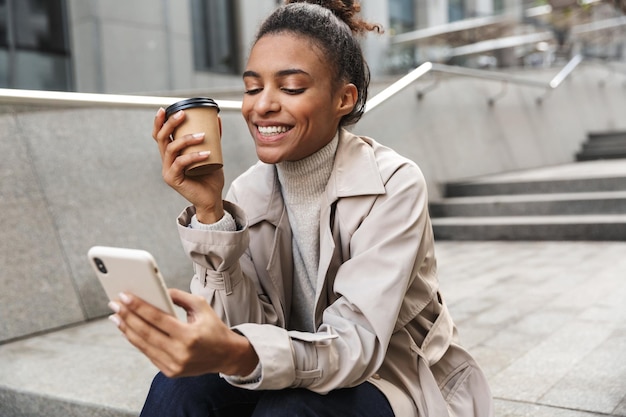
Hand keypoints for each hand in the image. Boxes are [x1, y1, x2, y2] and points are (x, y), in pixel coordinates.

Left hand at [109, 288, 258, 377]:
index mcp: (190, 335)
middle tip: (115, 304)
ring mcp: (174, 365)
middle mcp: (181, 352)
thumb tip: (159, 290)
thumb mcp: (202, 307)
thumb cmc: (214, 328)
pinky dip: (136, 340)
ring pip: (143, 345)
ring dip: (126, 329)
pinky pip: (148, 353)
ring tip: (116, 316)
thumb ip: (180, 297)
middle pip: (146, 332)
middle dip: (127, 316)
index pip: (158, 319)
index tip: (125, 296)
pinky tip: (128, 329)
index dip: (139, 306)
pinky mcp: (170, 372)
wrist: (226, 355)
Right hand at [152, 108, 224, 222]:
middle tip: (183, 114)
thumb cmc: (210, 176)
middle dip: (170, 123)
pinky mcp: (173, 180)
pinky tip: (206, 153)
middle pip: (161, 138)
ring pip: (171, 149)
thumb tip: (217, 118)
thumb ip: (212, 138)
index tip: (165, 109)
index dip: (159, 122)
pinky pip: (180, 164)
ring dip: (186, 139)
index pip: (160, 135)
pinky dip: (193, 157)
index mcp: (171, 154)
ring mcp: (168, 171)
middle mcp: (166, 161)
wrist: (212, 198)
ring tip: (202, 135)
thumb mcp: (211, 153)